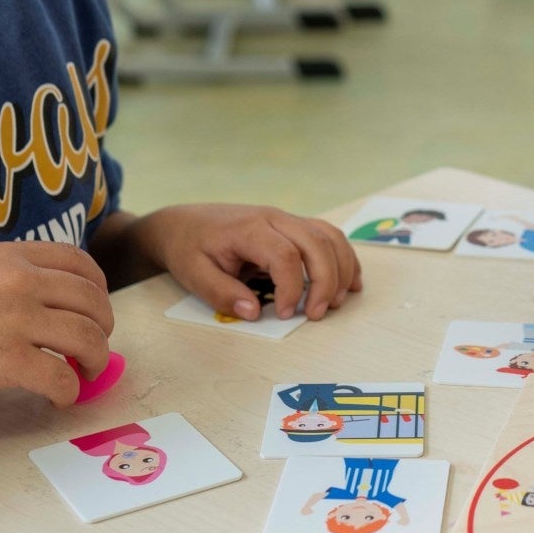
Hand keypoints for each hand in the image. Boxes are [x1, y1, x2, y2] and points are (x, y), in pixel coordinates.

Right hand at [0, 242, 113, 407]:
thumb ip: (19, 276)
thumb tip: (64, 304)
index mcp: (14, 255)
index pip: (81, 264)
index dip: (99, 290)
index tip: (96, 309)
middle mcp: (21, 281)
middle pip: (92, 302)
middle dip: (102, 328)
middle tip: (94, 347)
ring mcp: (15, 319)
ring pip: (86, 338)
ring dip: (95, 359)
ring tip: (85, 372)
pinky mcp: (5, 360)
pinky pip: (60, 378)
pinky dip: (69, 391)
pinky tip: (60, 396)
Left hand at [129, 204, 360, 320]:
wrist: (184, 222)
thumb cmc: (189, 247)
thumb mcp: (194, 274)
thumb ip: (222, 293)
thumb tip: (253, 312)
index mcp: (249, 229)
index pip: (284, 255)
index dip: (291, 288)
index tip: (283, 314)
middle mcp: (274, 218)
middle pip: (316, 242)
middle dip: (325, 280)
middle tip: (317, 314)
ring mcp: (286, 219)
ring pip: (328, 236)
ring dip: (340, 268)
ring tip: (335, 301)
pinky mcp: (292, 225)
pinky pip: (327, 235)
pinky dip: (343, 256)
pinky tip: (349, 281)